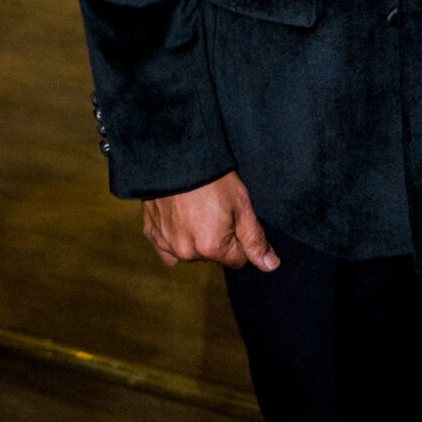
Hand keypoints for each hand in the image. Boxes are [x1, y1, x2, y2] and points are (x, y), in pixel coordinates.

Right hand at [142, 172, 279, 272]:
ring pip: (190, 252)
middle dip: (217, 239)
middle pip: (213, 256)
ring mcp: (166, 244)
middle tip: (214, 209)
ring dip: (195, 238)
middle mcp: (186, 253)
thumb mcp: (242, 205)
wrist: (176, 156)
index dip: (240, 240)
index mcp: (211, 248)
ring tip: (196, 208)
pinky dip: (174, 236)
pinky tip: (178, 216)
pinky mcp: (151, 233)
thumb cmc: (213, 179)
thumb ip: (255, 239)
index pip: (237, 260)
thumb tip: (271, 265)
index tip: (234, 218)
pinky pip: (167, 246)